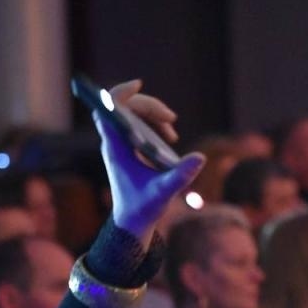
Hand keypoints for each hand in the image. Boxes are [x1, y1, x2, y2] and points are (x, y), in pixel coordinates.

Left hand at [94, 80, 205, 241]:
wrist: (132, 222)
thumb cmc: (144, 207)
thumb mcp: (165, 191)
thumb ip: (181, 175)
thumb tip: (200, 158)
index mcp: (116, 148)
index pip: (107, 109)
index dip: (120, 93)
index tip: (138, 85)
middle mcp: (114, 143)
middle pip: (125, 108)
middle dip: (149, 106)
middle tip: (171, 118)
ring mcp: (120, 145)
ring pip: (131, 114)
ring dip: (153, 114)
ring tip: (172, 129)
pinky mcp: (128, 150)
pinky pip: (136, 124)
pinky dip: (153, 125)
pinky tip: (170, 138)